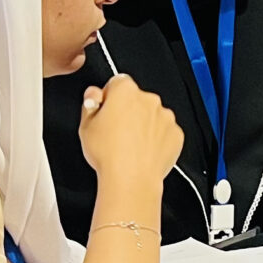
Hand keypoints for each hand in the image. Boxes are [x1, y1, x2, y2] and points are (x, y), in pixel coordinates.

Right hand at [80, 74, 183, 189]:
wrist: (131, 179)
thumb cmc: (108, 154)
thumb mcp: (85, 126)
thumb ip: (90, 103)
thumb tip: (93, 95)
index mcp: (125, 91)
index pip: (117, 83)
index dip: (109, 98)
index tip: (105, 111)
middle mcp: (149, 99)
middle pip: (136, 99)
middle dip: (128, 111)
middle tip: (115, 133)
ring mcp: (165, 117)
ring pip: (152, 115)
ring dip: (144, 125)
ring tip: (129, 146)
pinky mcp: (176, 134)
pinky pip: (165, 132)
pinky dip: (157, 139)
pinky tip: (143, 152)